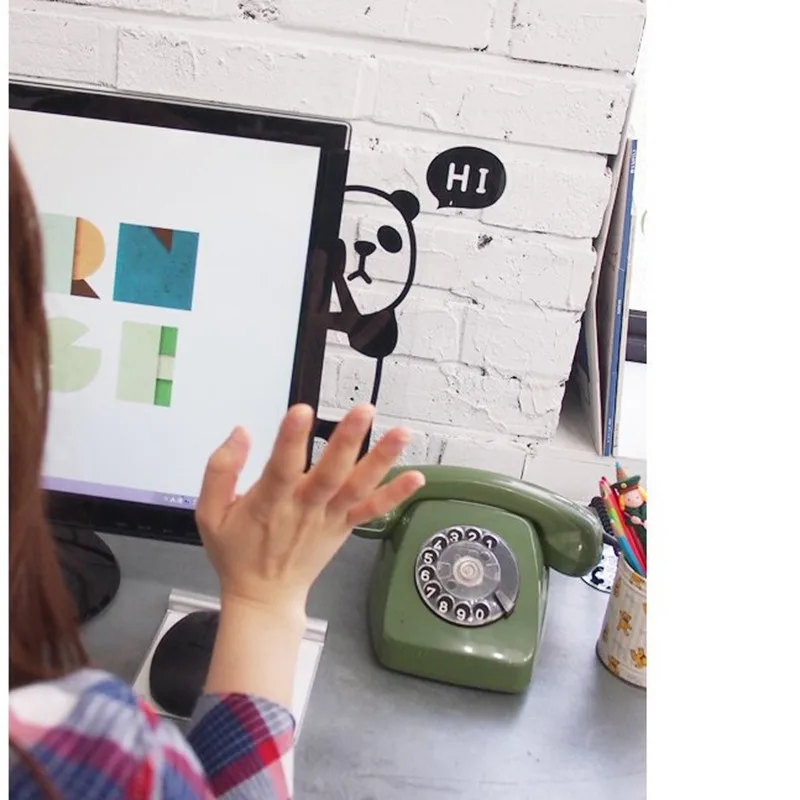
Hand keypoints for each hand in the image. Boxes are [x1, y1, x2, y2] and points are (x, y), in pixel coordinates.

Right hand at [195, 404, 424, 614]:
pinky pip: (372, 510)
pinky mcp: (344, 527)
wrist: (264, 596)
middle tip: (363, 411)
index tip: (301, 411)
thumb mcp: (210, 514)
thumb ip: (220, 470)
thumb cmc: (237, 552)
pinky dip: (394, 495)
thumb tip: (241, 432)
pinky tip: (416, 477)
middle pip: (329, 473)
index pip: (281, 468)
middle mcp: (304, 509)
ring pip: (357, 487)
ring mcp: (329, 518)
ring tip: (401, 433)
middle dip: (347, 441)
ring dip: (381, 460)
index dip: (290, 440)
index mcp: (269, 503)